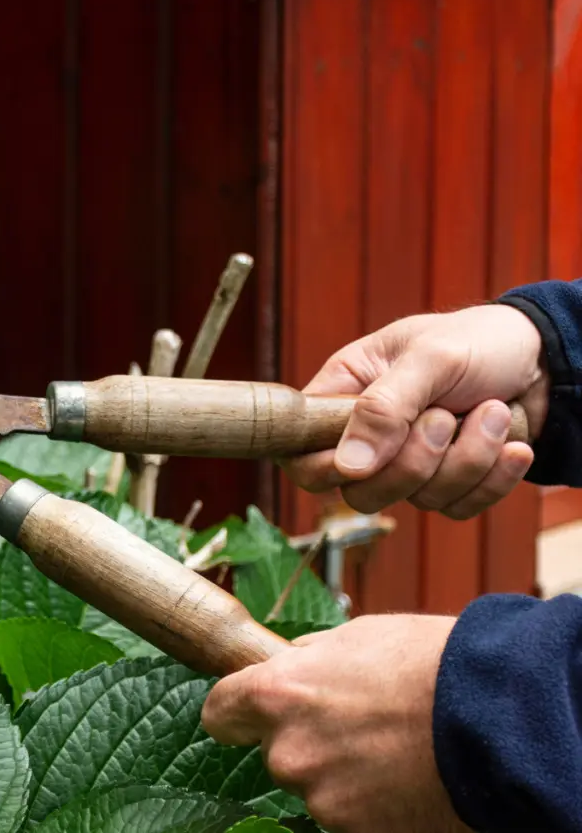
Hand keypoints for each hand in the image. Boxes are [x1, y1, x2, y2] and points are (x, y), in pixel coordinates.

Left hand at [201, 615, 471, 832]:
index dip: (237, 713)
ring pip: (317, 786)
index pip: (220, 714)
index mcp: (276, 694)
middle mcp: (288, 751)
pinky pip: (353, 814)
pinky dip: (373, 802)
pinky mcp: (358, 831)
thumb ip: (309, 660)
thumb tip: (291, 663)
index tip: (250, 714)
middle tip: (358, 726)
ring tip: (393, 749)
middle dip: (308, 741)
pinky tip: (406, 776)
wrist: (496, 716)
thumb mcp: (354, 638)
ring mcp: (322, 798)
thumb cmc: (428, 663)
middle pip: (276, 753)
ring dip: (343, 774)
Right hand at [285, 304, 548, 517]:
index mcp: (343, 393)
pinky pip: (457, 508)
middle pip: (359, 491)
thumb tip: (348, 466)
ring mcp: (409, 463)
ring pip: (416, 499)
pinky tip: (511, 443)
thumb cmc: (479, 340)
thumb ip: (384, 408)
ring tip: (492, 411)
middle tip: (446, 416)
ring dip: (466, 459)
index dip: (322, 467)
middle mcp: (368, 434)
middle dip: (414, 462)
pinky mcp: (449, 483)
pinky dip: (492, 478)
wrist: (548, 358)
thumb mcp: (430, 358)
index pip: (301, 452)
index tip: (363, 457)